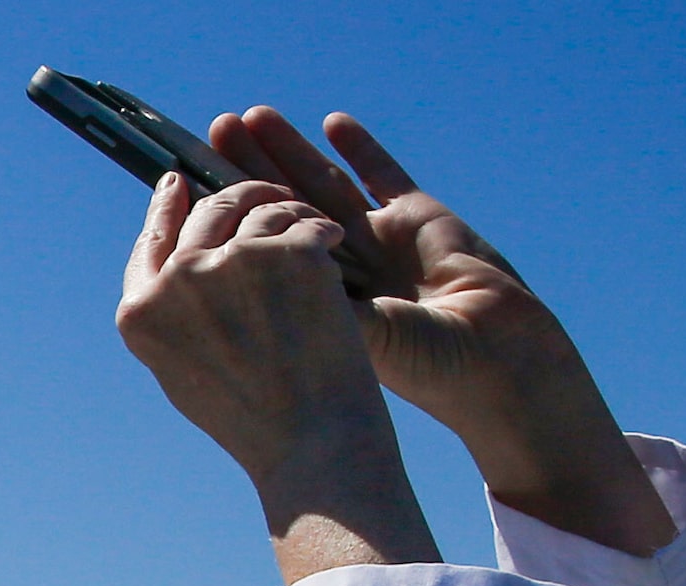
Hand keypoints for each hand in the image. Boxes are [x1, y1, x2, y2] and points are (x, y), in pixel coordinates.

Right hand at [116, 174, 433, 576]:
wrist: (313, 446)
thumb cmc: (256, 422)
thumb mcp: (187, 373)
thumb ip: (172, 312)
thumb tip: (176, 255)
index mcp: (142, 312)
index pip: (150, 241)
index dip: (166, 207)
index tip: (179, 182)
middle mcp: (180, 280)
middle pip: (206, 212)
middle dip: (239, 201)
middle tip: (267, 201)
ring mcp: (233, 261)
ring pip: (257, 206)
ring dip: (284, 211)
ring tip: (308, 231)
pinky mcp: (288, 252)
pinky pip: (301, 218)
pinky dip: (318, 227)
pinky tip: (331, 242)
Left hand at [209, 110, 670, 554]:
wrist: (494, 364)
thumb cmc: (423, 367)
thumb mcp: (346, 341)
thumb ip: (295, 309)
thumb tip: (224, 282)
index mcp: (313, 310)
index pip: (258, 258)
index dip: (229, 226)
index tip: (190, 193)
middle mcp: (342, 273)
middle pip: (284, 212)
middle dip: (248, 175)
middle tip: (212, 136)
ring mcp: (380, 243)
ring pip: (324, 187)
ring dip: (289, 152)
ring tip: (248, 119)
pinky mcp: (419, 219)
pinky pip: (383, 177)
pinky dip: (360, 149)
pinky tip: (331, 123)